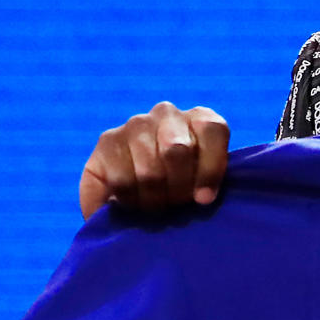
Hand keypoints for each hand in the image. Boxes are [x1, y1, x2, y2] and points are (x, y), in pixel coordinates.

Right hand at [79, 101, 229, 219]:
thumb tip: (203, 197)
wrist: (140, 188)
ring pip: (148, 170)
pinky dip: (127, 200)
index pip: (212, 130)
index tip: (204, 199)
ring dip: (152, 199)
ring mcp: (136, 124)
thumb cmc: (183, 186)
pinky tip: (130, 204)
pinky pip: (120, 179)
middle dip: (177, 189)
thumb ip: (210, 179)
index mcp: (201, 118)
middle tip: (174, 205)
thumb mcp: (204, 181)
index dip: (209, 169)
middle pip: (176, 150)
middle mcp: (168, 113)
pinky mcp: (107, 141)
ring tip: (153, 206)